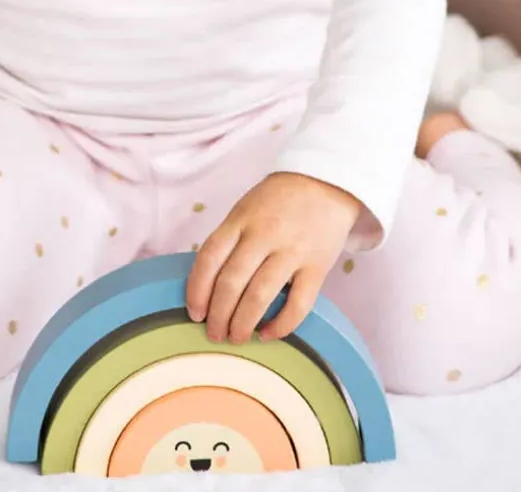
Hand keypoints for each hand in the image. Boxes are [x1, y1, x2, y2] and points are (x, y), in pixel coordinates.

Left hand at [185, 172, 361, 344]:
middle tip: (213, 334)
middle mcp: (263, 235)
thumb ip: (229, 239)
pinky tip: (267, 334)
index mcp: (240, 220)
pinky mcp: (317, 267)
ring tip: (236, 338)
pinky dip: (280, 325)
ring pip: (260, 296)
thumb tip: (208, 284)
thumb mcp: (245, 208)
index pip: (209, 257)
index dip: (197, 289)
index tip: (194, 312)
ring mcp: (291, 251)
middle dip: (218, 315)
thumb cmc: (278, 200)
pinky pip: (298, 304)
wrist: (326, 182)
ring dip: (243, 324)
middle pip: (231, 282)